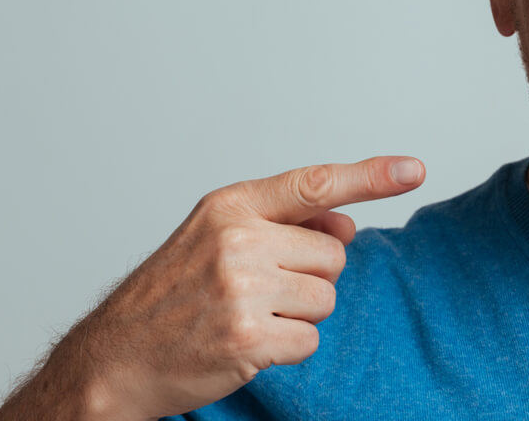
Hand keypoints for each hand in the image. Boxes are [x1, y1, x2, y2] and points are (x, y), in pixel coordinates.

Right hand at [55, 156, 425, 418]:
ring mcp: (243, 288)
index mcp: (230, 206)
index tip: (414, 169)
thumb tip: (348, 224)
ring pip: (326, 299)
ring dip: (298, 315)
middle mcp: (237, 239)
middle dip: (308, 278)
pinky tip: (244, 343)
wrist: (114, 358)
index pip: (315, 183)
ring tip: (246, 316)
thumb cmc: (170, 296)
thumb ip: (283, 223)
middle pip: (332, 255)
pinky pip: (309, 339)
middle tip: (256, 292)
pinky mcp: (250, 336)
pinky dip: (286, 348)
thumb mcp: (216, 238)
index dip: (371, 176)